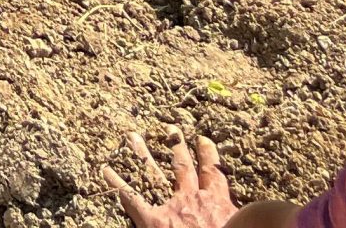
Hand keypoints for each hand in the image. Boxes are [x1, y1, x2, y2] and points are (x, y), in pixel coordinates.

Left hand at [107, 134, 239, 227]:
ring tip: (133, 137)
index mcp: (218, 203)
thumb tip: (237, 213)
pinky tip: (106, 170)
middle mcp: (193, 198)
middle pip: (183, 167)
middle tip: (170, 127)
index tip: (204, 139)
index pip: (214, 176)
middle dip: (176, 147)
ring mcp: (172, 206)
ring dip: (142, 155)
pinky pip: (132, 198)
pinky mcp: (154, 220)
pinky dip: (118, 184)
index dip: (209, 156)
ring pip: (154, 175)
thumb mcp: (239, 224)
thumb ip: (232, 214)